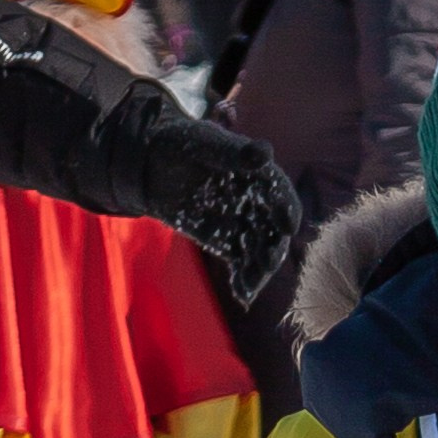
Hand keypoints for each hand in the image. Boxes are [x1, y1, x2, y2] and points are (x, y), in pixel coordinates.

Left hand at [135, 107, 302, 305]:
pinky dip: (243, 278)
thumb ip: (234, 153)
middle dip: (273, 247)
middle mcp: (256, 201)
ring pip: (258, 249)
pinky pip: (239, 262)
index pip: (280, 193)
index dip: (287, 208)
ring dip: (260, 269)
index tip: (289, 226)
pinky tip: (243, 295)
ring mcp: (240, 223)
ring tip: (252, 287)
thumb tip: (265, 152)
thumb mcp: (205, 144)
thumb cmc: (179, 142)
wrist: (148, 161)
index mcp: (259, 174)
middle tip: (268, 263)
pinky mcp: (223, 241)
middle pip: (273, 228)